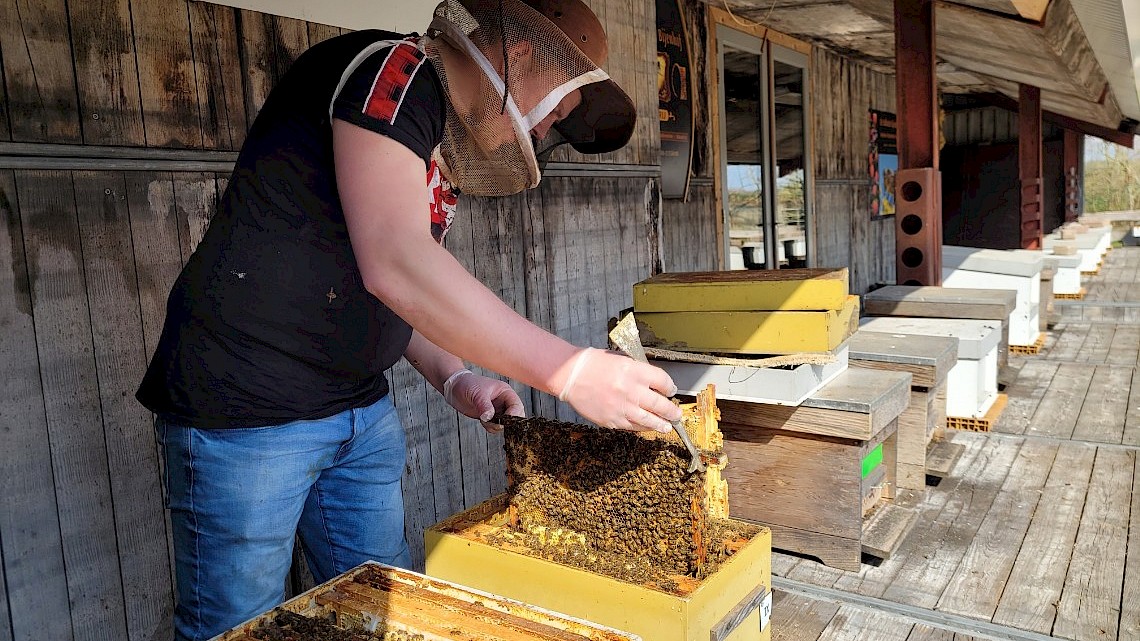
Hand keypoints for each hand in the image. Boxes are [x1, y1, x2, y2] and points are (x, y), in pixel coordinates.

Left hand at [443, 369, 525, 432]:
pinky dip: (491, 427)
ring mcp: (497, 410)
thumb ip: (484, 406)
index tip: (505, 421)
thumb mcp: (477, 393)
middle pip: (515, 416)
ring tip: (485, 421)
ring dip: (497, 426)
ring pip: (505, 423)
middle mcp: (503, 401)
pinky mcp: (489, 417)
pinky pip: (495, 426)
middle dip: (507, 422)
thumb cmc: (468, 384)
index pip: (516, 405)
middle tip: (497, 425)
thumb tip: (490, 417)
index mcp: (505, 392)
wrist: (454, 388)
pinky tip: (482, 422)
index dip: (513, 414)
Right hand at [557, 348, 681, 432]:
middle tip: (676, 414)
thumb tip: (654, 384)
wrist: (571, 375)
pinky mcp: (612, 420)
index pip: (663, 381)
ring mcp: (622, 408)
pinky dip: (642, 427)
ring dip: (661, 424)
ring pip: (649, 420)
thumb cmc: (594, 364)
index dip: (670, 387)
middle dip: (672, 411)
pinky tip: (646, 427)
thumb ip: (639, 371)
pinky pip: (632, 426)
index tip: (671, 390)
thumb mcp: (621, 359)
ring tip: (667, 426)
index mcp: (635, 371)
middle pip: (661, 404)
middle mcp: (631, 390)